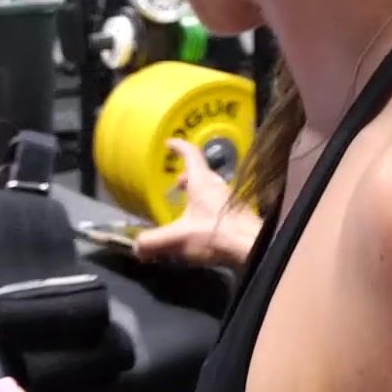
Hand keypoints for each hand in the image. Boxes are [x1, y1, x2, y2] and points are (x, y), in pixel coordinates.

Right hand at [132, 139, 262, 268]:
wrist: (255, 248)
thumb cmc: (217, 235)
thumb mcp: (179, 238)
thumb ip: (155, 241)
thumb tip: (136, 245)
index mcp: (202, 183)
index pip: (191, 154)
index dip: (179, 146)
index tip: (169, 143)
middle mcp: (218, 187)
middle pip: (201, 173)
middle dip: (186, 177)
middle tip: (176, 186)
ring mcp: (231, 200)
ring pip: (211, 190)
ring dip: (198, 194)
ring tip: (187, 207)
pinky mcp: (238, 216)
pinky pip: (219, 205)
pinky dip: (208, 209)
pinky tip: (203, 227)